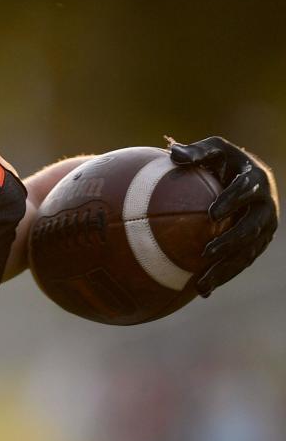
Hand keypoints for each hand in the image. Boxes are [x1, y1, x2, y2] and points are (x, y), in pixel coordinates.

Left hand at [169, 136, 278, 296]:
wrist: (246, 180)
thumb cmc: (223, 162)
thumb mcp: (213, 150)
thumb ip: (197, 152)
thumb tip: (174, 153)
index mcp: (256, 180)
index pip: (246, 190)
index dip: (232, 200)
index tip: (211, 213)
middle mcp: (265, 205)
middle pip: (251, 227)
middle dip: (231, 241)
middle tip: (206, 252)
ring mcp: (264, 228)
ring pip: (247, 252)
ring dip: (225, 268)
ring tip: (201, 283)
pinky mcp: (257, 244)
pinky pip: (241, 263)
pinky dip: (223, 276)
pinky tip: (202, 290)